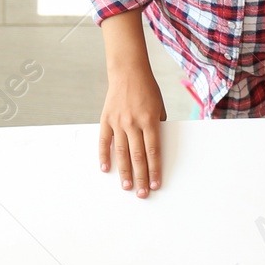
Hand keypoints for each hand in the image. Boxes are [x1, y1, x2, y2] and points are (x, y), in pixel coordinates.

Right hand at [100, 62, 165, 197]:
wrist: (128, 71)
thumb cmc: (147, 90)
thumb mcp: (159, 108)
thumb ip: (157, 127)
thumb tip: (154, 149)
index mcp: (150, 121)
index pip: (153, 152)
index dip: (154, 170)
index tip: (156, 184)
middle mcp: (133, 123)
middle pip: (138, 156)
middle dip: (140, 177)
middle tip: (142, 193)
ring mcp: (118, 121)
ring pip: (122, 152)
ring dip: (124, 172)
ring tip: (126, 187)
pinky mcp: (106, 119)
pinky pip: (104, 141)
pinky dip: (104, 155)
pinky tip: (105, 169)